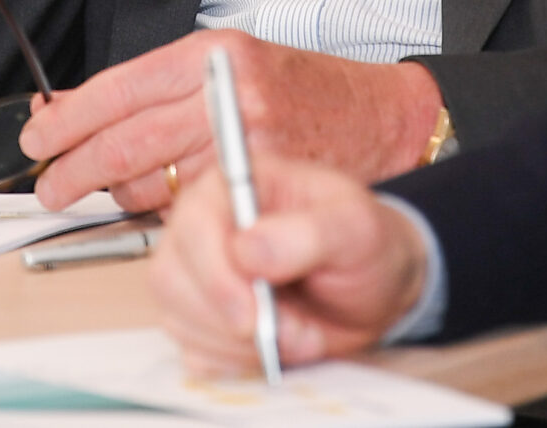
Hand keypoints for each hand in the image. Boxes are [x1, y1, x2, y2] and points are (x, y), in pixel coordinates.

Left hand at [18, 30, 442, 215]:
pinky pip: (186, 211)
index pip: (118, 90)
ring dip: (115, 197)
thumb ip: (159, 88)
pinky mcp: (254, 191)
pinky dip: (162, 215)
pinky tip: (157, 209)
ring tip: (100, 197)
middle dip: (74, 171)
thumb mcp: (231, 65)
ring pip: (149, 184)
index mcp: (212, 55)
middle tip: (50, 186)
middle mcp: (226, 96)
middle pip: (124, 143)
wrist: (385, 120)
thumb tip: (78, 107)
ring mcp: (242, 147)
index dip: (67, 119)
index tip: (38, 137)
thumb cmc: (308, 93)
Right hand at [150, 156, 429, 374]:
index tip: (252, 315)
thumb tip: (246, 249)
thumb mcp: (356, 229)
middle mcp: (205, 225)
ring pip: (176, 319)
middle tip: (292, 330)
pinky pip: (193, 352)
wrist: (375, 291)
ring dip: (238, 345)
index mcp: (236, 185)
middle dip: (231, 320)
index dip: (215, 274)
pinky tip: (274, 347)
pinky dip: (235, 362)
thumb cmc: (364, 246)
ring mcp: (196, 274)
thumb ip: (306, 234)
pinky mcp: (199, 319)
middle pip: (171, 277)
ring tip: (297, 334)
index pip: (194, 223)